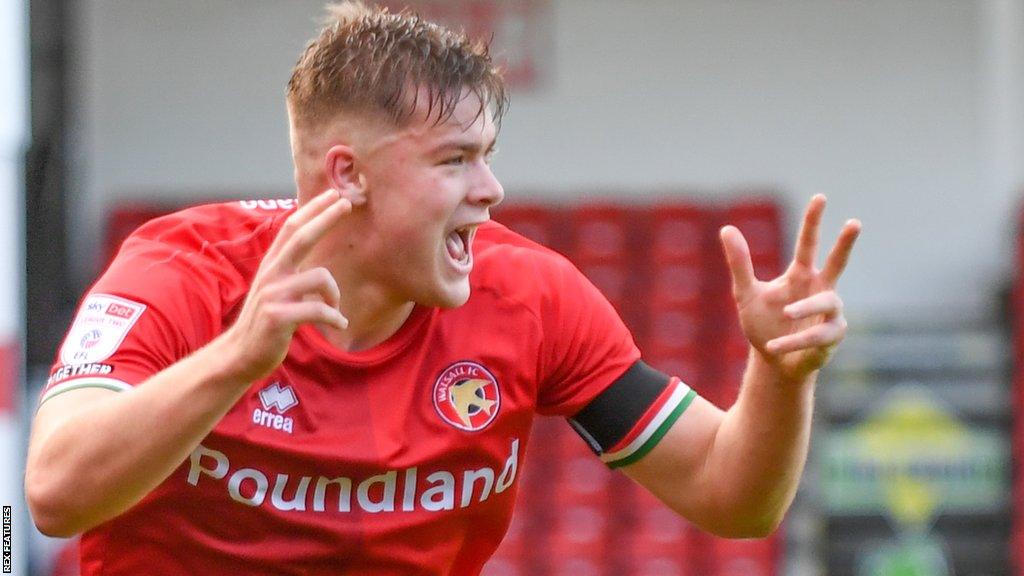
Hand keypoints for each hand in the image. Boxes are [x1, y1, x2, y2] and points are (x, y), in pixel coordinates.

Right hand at [221, 189, 351, 381]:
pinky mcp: (278, 317)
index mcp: (272, 266)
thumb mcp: (276, 291)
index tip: (334, 195)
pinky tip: (340, 325)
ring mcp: (273, 294)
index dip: (312, 210)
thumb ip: (291, 274)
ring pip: (320, 276)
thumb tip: (314, 261)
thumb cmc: (265, 324)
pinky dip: (334, 318)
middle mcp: (271, 274)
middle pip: (301, 237)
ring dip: (336, 294)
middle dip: (325, 217)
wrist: (240, 356)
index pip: (292, 228)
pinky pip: (319, 310)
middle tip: (347, 203)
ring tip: (336, 310)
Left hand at [719, 195, 860, 382]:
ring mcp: (830, 312)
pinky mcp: (832, 336)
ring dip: (804, 308)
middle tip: (855, 222)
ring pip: (826, 302)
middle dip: (845, 243)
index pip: (808, 243)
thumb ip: (739, 263)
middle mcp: (820, 288)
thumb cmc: (762, 324)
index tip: (820, 197)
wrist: (772, 361)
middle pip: (837, 262)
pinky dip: (793, 341)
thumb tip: (726, 228)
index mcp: (800, 274)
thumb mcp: (746, 293)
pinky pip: (816, 335)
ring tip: (785, 315)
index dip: (813, 221)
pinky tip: (773, 346)